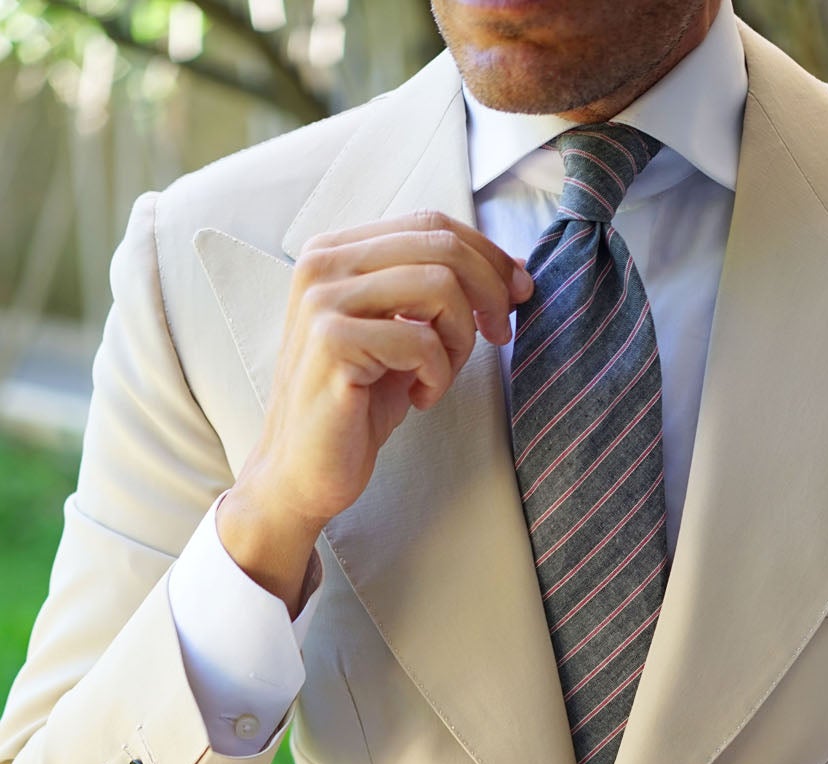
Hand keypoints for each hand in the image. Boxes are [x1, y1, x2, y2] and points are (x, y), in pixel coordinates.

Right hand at [217, 211, 533, 611]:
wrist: (304, 470)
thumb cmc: (358, 406)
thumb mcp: (402, 335)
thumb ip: (437, 294)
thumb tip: (512, 270)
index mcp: (337, 251)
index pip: (430, 223)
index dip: (487, 254)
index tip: (519, 293)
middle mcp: (323, 264)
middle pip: (440, 246)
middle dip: (489, 292)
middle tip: (499, 335)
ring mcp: (323, 300)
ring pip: (439, 287)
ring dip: (461, 338)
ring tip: (441, 375)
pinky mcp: (332, 343)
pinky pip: (421, 341)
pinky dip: (437, 375)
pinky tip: (419, 399)